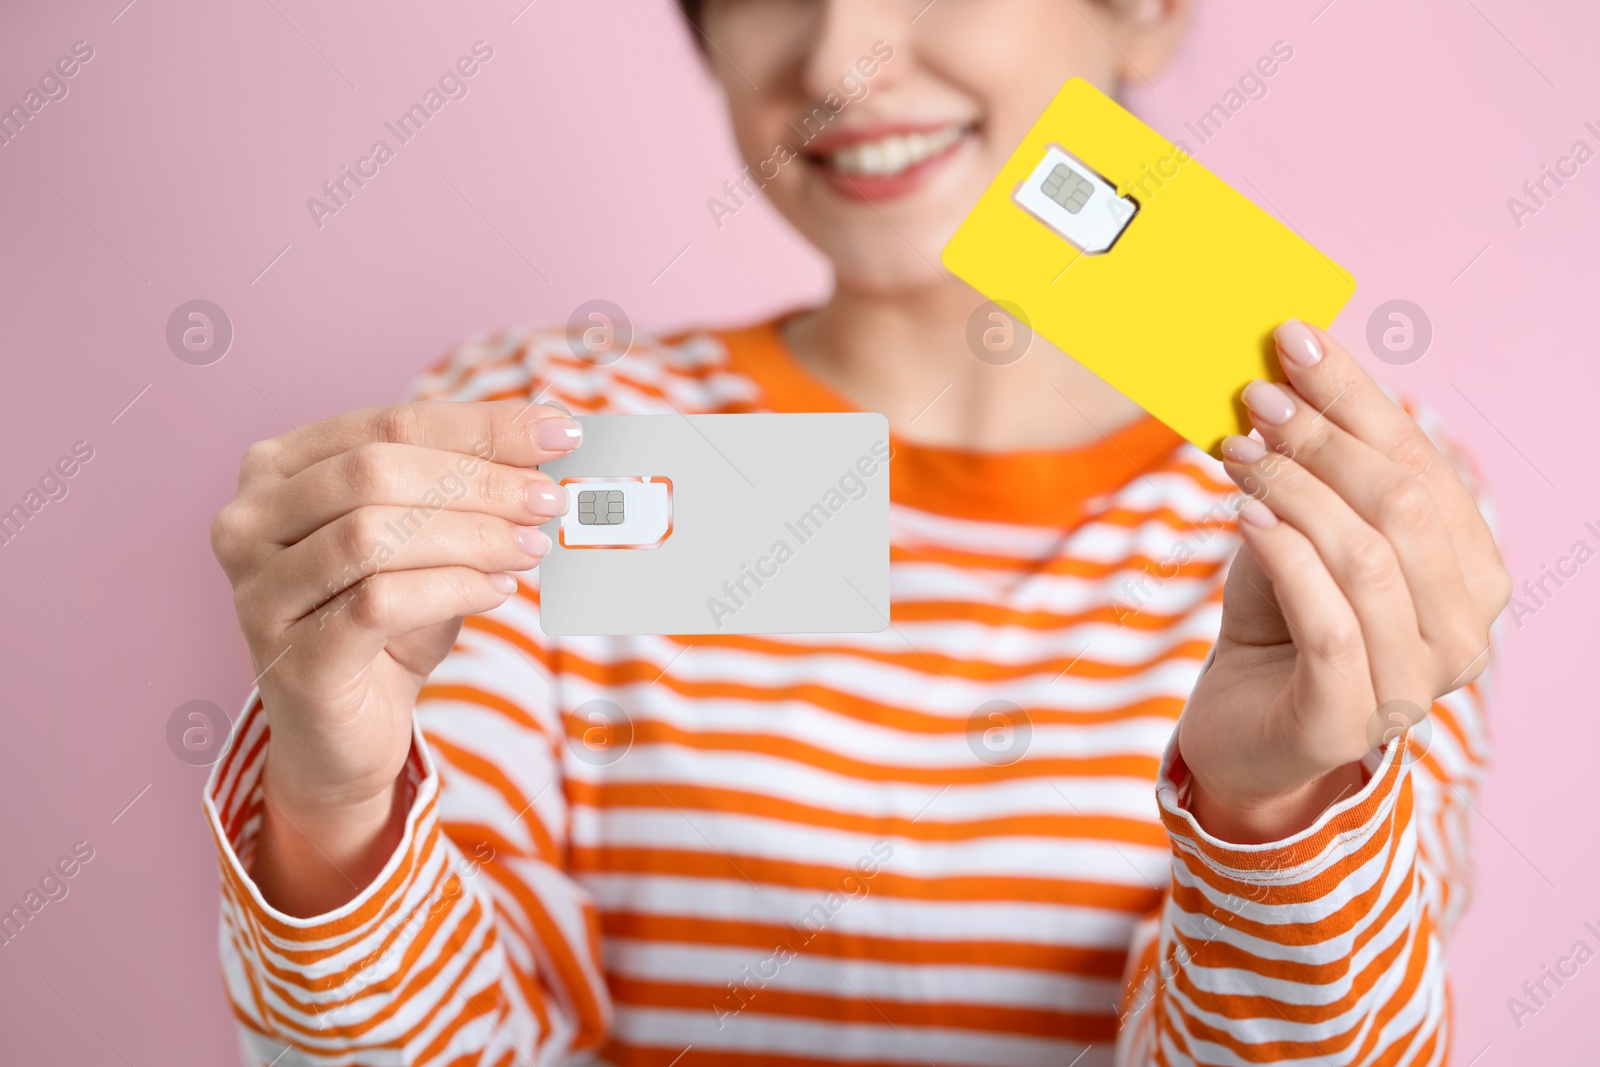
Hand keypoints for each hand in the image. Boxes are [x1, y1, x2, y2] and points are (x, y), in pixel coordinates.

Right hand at [210, 400, 579, 909]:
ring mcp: (259, 589)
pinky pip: (379, 602)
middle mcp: (249, 520)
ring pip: (373, 532)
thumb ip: (469, 486)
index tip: (561, 434)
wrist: (346, 729)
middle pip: (377, 469)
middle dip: (479, 480)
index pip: (392, 423)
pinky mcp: (292, 655)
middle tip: (550, 499)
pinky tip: (499, 591)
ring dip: (471, 535)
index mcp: (280, 468)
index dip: (482, 426)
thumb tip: (549, 441)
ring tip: (532, 547)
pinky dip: (453, 588)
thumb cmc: (386, 618)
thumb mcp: (429, 538)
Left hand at [1176, 321, 1509, 843]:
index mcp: (1471, 575)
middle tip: (1256, 394)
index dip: (1358, 397)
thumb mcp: (1303, 529)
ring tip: (1237, 450)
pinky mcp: (1347, 720)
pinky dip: (1286, 557)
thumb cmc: (1280, 615)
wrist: (1240, 721)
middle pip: (1402, 505)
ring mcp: (1413, 686)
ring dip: (1294, 490)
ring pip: (1366, 558)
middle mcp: (1462, 633)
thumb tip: (1288, 369)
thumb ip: (1318, 468)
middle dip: (1324, 438)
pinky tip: (1244, 515)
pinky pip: (1329, 621)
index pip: (1422, 464)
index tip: (1293, 340)